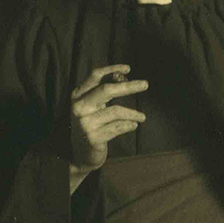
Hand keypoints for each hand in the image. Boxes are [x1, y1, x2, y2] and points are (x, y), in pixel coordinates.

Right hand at [69, 64, 147, 188]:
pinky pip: (117, 127)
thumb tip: (123, 76)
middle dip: (128, 86)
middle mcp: (79, 107)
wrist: (78, 154)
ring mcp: (85, 123)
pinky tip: (133, 126)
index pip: (95, 76)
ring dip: (133, 113)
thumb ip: (103, 91)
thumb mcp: (93, 106)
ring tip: (142, 117)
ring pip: (116, 111)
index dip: (112, 69)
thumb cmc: (91, 125)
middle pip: (106, 90)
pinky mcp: (93, 137)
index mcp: (78, 96)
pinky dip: (128, 125)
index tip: (128, 68)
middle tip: (145, 84)